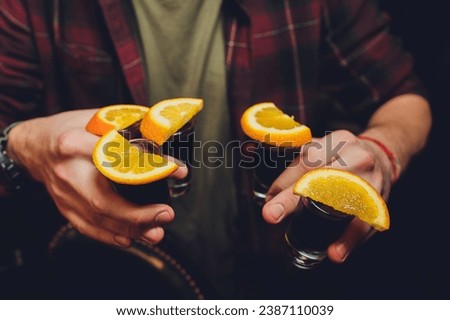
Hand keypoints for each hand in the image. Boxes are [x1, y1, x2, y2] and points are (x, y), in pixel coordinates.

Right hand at [7, 110, 186, 246]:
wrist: (33, 147)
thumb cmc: (69, 129)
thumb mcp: (95, 118)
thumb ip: (125, 127)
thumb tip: (162, 136)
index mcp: (74, 143)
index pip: (115, 156)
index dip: (147, 165)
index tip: (175, 169)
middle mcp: (67, 172)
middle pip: (102, 199)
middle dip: (138, 213)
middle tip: (166, 214)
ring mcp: (64, 194)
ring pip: (98, 219)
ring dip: (130, 229)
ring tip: (157, 232)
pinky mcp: (65, 208)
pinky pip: (88, 228)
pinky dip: (112, 236)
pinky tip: (132, 238)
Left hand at [262, 129, 393, 262]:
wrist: (384, 156)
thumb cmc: (344, 156)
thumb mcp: (323, 150)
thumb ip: (296, 164)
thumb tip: (264, 182)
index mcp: (338, 142)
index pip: (308, 160)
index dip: (285, 181)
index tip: (268, 199)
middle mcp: (357, 157)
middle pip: (322, 180)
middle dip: (292, 200)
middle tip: (271, 215)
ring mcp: (372, 181)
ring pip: (346, 203)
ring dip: (321, 224)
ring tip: (300, 237)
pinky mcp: (380, 202)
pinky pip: (366, 224)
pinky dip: (349, 240)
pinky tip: (336, 252)